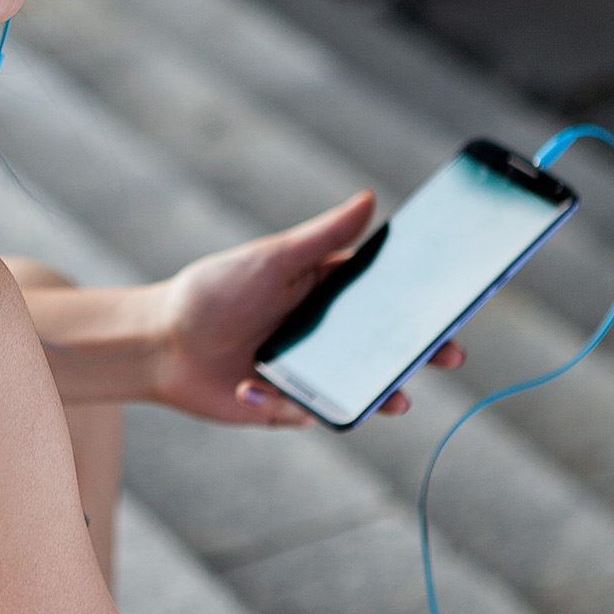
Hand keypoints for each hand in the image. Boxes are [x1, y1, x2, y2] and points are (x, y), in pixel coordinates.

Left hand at [147, 193, 464, 427]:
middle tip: (447, 356)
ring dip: (379, 395)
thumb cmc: (212, 292)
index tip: (455, 310)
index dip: (422, 306)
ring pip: (357, 388)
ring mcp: (309, 373)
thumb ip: (321, 237)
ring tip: (397, 400)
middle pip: (384, 347)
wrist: (158, 344)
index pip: (386, 298)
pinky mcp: (286, 407)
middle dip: (418, 354)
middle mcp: (324, 335)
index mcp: (326, 292)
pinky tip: (248, 386)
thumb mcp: (270, 259)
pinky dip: (285, 404)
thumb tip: (369, 199)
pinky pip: (306, 413)